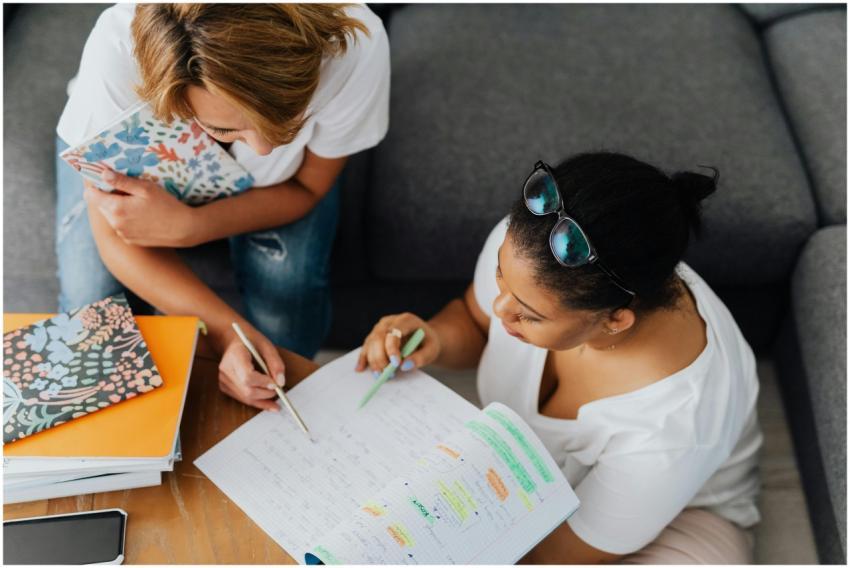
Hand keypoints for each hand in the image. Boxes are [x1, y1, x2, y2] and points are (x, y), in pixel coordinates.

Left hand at [82, 167, 198, 246]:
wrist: (184, 229)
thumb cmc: (167, 205)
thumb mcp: (146, 188)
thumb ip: (122, 181)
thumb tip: (102, 174)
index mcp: (116, 208)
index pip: (91, 194)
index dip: (95, 184)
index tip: (103, 178)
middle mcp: (115, 223)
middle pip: (100, 205)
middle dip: (108, 196)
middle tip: (126, 189)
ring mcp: (122, 234)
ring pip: (111, 216)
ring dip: (117, 208)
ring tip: (137, 203)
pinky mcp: (130, 240)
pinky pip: (121, 226)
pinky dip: (126, 219)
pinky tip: (142, 216)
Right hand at [217, 327, 286, 411]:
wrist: (232, 340)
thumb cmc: (250, 341)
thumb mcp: (267, 346)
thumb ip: (276, 364)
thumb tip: (281, 383)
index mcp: (235, 356)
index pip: (248, 377)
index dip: (264, 383)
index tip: (276, 384)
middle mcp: (226, 370)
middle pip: (247, 391)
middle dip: (266, 393)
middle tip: (279, 389)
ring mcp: (223, 380)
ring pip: (245, 398)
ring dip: (263, 400)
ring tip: (276, 397)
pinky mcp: (225, 387)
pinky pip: (242, 398)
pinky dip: (257, 401)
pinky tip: (267, 402)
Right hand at [356, 313, 440, 374]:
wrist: (423, 339)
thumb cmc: (427, 344)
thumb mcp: (431, 350)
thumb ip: (420, 357)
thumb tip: (404, 366)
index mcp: (406, 320)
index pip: (394, 332)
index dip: (392, 348)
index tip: (395, 364)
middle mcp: (390, 321)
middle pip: (378, 338)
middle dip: (381, 358)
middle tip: (387, 374)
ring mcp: (380, 328)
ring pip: (370, 343)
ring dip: (373, 361)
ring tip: (380, 376)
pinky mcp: (374, 336)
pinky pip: (366, 347)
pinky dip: (363, 358)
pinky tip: (360, 368)